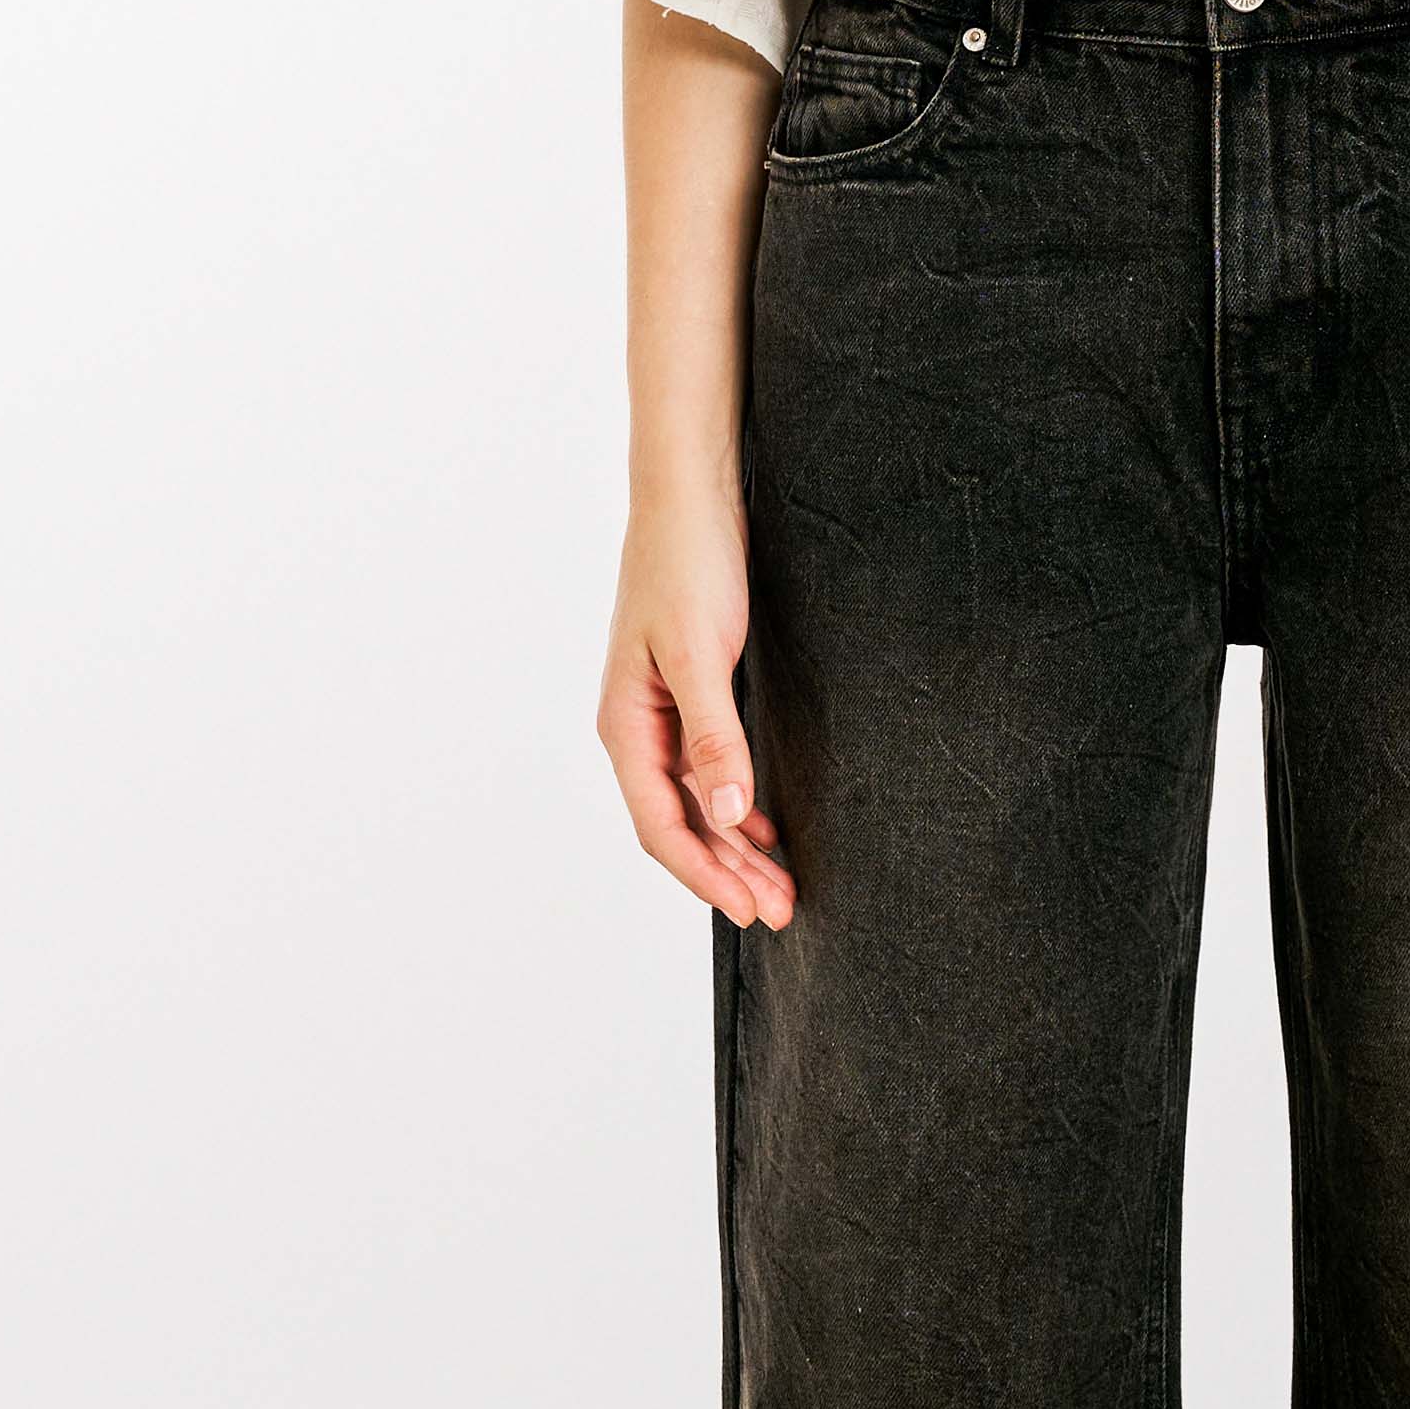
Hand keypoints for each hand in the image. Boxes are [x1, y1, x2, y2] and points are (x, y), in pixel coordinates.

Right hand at [599, 485, 793, 925]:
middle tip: (783, 912)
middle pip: (680, 824)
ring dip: (736, 847)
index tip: (753, 912)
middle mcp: (637, 728)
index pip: (661, 825)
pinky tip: (764, 828)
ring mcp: (662, 714)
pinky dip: (736, 806)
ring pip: (697, 802)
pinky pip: (707, 770)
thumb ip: (714, 737)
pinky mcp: (691, 693)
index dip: (706, 876)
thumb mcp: (700, 652)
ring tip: (782, 886)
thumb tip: (727, 815)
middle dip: (728, 873)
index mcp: (626, 725)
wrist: (690, 495)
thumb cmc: (688, 564)